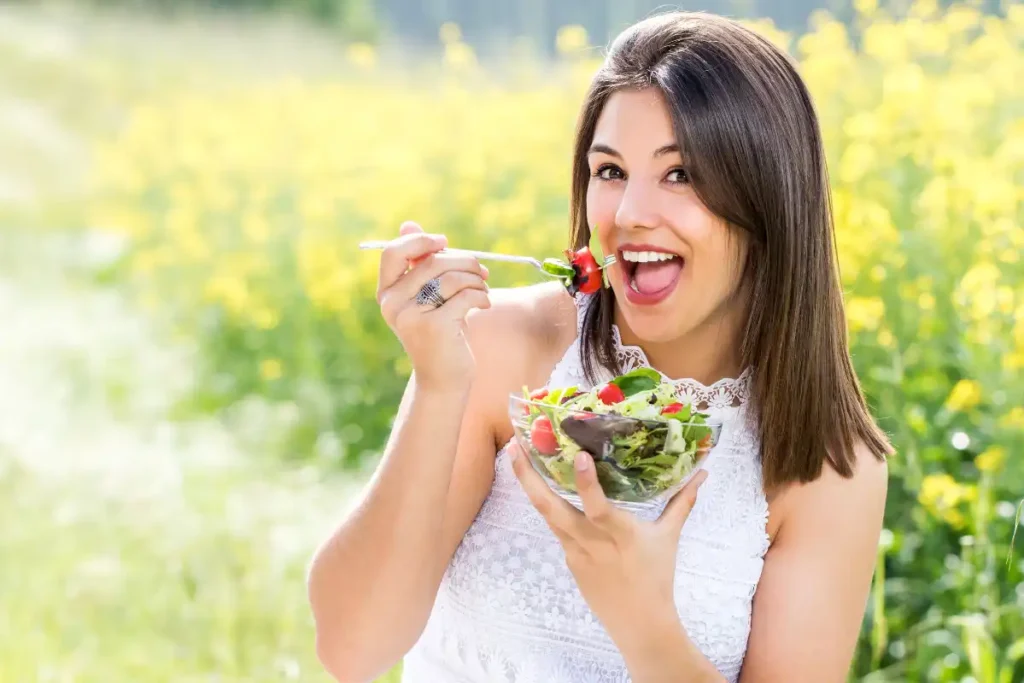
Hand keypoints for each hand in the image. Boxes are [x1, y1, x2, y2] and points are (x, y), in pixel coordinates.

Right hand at [375, 221, 490, 391]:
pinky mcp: (434, 327)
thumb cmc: (440, 332)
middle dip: (463, 260)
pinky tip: (484, 304)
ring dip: (475, 279)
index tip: (444, 242)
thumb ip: (418, 263)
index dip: (420, 241)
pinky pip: (464, 296)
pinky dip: (480, 296)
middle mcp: (392, 304)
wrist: (444, 378)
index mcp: (386, 293)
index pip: (393, 252)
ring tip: (484, 288)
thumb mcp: (427, 296)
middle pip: (431, 262)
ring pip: (450, 278)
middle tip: (481, 269)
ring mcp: (411, 316)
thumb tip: (408, 223)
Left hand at [509, 443, 707, 654]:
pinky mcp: (568, 560)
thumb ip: (682, 502)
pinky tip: (541, 483)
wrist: (639, 625)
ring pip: (546, 515)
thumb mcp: (669, 537)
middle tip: (514, 445)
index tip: (578, 456)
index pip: (599, 507)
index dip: (586, 483)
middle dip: (528, 477)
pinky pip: (556, 527)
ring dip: (528, 485)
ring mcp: (574, 552)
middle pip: (551, 509)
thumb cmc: (656, 577)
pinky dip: (548, 506)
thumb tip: (703, 473)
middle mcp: (591, 541)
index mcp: (620, 534)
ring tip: (515, 455)